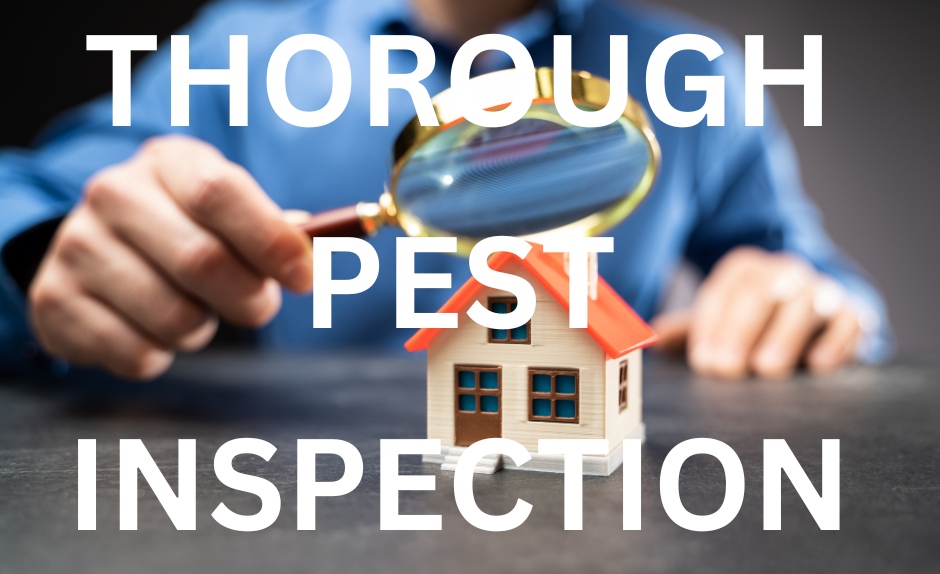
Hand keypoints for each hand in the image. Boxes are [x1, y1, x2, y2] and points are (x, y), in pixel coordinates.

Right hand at [28, 135, 312, 379]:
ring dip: (203, 330)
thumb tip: (317, 245)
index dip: (272, 240)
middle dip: (249, 298)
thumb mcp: (228, 213)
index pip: (221, 193)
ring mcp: (77, 247)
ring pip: (173, 317)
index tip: (304, 277)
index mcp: (169, 162)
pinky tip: (151, 328)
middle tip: (259, 306)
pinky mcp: (55, 302)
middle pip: (201, 259)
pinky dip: (161, 355)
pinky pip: (136, 354)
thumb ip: (274, 229)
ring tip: (195, 311)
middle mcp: (114, 194)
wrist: (97, 249)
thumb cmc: (185, 230)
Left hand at [651, 247, 862, 378]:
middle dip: (740, 332)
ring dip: (785, 336)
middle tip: (726, 370)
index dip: (710, 327)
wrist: (817, 310)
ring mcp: (820, 288)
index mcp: (744, 269)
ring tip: (767, 369)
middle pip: (760, 293)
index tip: (703, 361)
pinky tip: (817, 366)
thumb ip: (689, 331)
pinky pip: (848, 320)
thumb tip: (655, 340)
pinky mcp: (853, 310)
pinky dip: (835, 341)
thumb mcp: (720, 320)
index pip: (723, 293)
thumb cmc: (756, 321)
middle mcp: (782, 271)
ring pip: (804, 303)